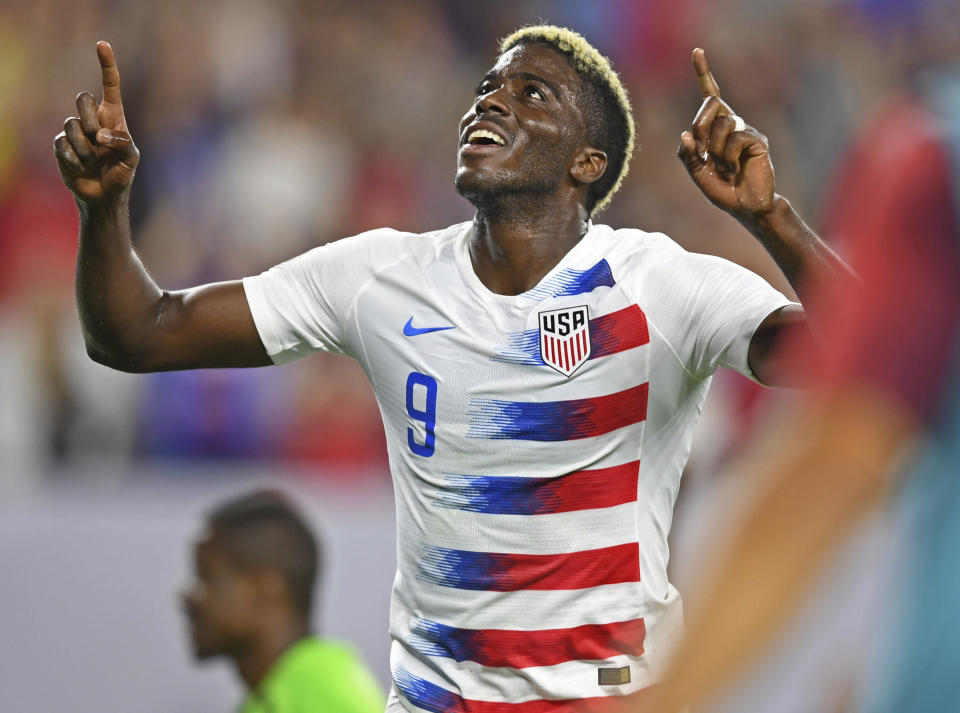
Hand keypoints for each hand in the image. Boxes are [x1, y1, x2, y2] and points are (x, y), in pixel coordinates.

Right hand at [54, 41, 138, 203]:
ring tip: (93, 160)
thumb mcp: (131, 158)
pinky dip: (74, 158)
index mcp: (113, 117)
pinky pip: (62, 143)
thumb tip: (99, 136)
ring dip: (84, 147)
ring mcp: (75, 132)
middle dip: (89, 118)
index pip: (110, 86)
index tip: (102, 44)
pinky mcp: (62, 145)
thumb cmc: (121, 173)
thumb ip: (122, 143)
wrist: (104, 195)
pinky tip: (81, 167)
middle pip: (83, 99)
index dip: (107, 65)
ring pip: (71, 124)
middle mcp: (93, 120)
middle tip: (98, 140)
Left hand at [677, 48, 774, 217]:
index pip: (710, 96)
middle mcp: (732, 124)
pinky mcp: (758, 140)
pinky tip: (736, 169)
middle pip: (710, 104)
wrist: (746, 206)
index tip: (697, 51)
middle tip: (704, 152)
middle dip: (700, 125)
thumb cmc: (723, 190)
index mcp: (715, 129)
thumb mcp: (697, 173)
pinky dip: (728, 158)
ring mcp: (746, 130)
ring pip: (722, 124)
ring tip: (725, 167)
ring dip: (715, 150)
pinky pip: (735, 139)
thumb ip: (688, 155)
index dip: (703, 73)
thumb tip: (685, 135)